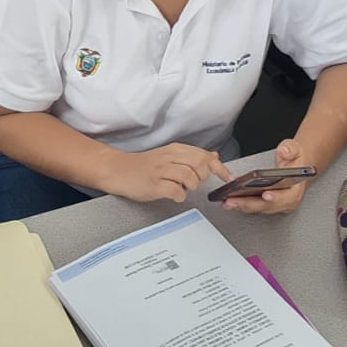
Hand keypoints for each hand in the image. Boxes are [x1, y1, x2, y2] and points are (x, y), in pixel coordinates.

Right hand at [107, 143, 235, 202]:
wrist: (117, 170)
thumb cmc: (143, 166)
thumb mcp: (169, 156)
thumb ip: (192, 157)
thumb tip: (214, 156)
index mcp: (175, 150)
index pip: (204, 156)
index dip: (220, 169)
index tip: (228, 179)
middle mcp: (169, 158)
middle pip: (200, 165)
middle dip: (201, 177)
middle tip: (191, 182)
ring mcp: (161, 171)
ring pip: (190, 177)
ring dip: (190, 187)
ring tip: (180, 188)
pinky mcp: (154, 185)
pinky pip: (176, 191)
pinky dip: (179, 196)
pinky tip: (174, 195)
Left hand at [222, 140, 311, 214]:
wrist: (296, 166)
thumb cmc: (295, 160)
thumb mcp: (294, 149)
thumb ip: (289, 149)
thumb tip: (283, 151)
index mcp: (295, 189)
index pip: (286, 197)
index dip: (275, 197)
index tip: (265, 194)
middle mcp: (287, 200)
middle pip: (267, 206)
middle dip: (249, 204)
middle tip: (233, 201)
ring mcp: (278, 205)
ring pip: (259, 208)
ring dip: (243, 206)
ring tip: (228, 202)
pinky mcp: (269, 205)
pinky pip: (255, 206)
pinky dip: (243, 204)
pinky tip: (231, 201)